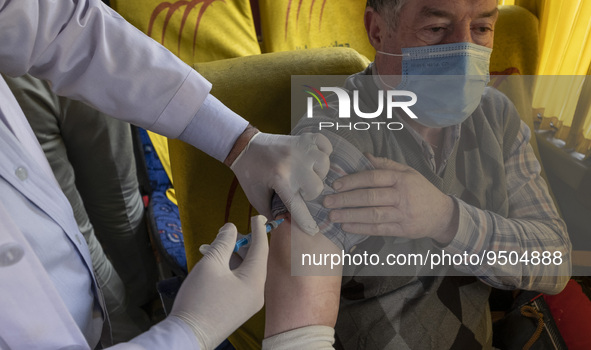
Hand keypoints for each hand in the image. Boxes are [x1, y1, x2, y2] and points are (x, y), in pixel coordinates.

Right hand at [170, 216, 268, 349]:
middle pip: (253, 260)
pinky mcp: (237, 309)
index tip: (258, 216)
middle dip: (239, 244)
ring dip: (230, 257)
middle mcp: (256, 293)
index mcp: (255, 281)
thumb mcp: (211, 264)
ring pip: (244, 272)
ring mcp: (248, 303)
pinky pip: (238, 283)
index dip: (258, 230)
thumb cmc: (199, 300)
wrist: (187, 336)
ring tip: (212, 248)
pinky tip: (213, 264)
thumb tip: (230, 228)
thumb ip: (223, 242)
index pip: (261, 249)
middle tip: (226, 233)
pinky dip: (228, 271)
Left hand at [230, 132, 331, 234]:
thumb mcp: (256, 197)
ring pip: (324, 166)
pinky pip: (325, 146)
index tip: (312, 230)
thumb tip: (285, 223)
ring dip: (317, 173)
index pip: (299, 206)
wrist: (244, 146)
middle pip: (317, 187)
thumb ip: (271, 212)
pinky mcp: (304, 138)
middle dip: (309, 192)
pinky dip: (324, 152)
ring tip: (306, 173)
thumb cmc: (250, 173)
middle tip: (298, 188)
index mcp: (281, 180)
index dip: (306, 221)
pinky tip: (314, 158)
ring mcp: (301, 149)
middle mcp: (295, 164)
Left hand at [324, 154, 457, 243]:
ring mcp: (403, 214)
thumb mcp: (408, 172)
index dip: (353, 181)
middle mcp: (402, 196)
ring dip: (350, 216)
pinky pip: (379, 229)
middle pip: (370, 197)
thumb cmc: (420, 190)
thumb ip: (385, 164)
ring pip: (373, 215)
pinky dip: (361, 228)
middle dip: (346, 200)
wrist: (442, 214)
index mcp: (401, 179)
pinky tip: (347, 227)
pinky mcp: (403, 230)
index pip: (373, 178)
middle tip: (327, 202)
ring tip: (333, 216)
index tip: (336, 185)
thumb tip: (364, 156)